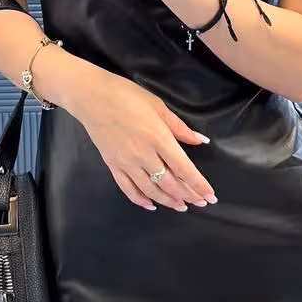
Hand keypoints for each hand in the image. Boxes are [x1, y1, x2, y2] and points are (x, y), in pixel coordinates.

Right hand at [70, 67, 216, 211]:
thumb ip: (179, 127)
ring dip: (168, 201)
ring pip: (151, 190)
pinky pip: (128, 189)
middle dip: (188, 196)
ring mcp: (126, 162)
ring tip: (181, 206)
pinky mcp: (112, 165)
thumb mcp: (158, 106)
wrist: (91, 96)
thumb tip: (200, 140)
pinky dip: (140, 200)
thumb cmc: (126, 95)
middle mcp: (143, 154)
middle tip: (201, 202)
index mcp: (158, 138)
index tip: (210, 196)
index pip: (184, 169)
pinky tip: (151, 204)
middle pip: (170, 183)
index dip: (198, 185)